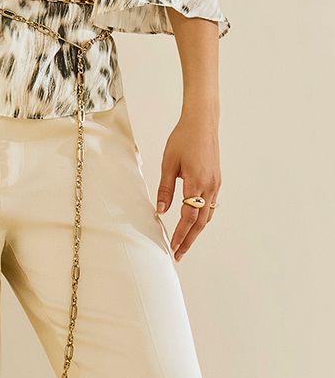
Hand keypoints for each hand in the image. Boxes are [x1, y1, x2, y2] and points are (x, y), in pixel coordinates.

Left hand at [155, 108, 220, 260]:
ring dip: (196, 231)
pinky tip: (194, 223)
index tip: (173, 248)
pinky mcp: (217, 181)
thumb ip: (165, 189)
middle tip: (179, 254)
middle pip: (200, 222)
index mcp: (196, 182)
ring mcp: (215, 184)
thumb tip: (160, 210)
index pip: (188, 217)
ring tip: (185, 243)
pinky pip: (210, 206)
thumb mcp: (169, 163)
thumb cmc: (183, 139)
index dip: (180, 234)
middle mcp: (210, 187)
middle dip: (189, 240)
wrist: (202, 123)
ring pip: (207, 216)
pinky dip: (202, 218)